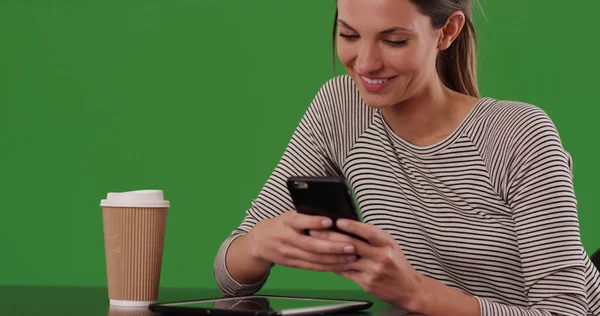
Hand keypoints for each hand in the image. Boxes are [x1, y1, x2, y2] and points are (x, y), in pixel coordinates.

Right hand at [245, 211, 358, 271]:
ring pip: (315, 259)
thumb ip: (306, 216)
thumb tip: (331, 216)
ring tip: (352, 257)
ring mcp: (290, 254)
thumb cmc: (280, 225)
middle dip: (333, 247)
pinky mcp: (294, 264)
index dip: (314, 222)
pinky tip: (341, 265)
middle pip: (312, 245)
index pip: (300, 221)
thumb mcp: (289, 215)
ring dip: (335, 260)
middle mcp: (288, 239)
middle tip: (351, 246)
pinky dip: (329, 267)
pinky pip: (313, 267)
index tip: (329, 221)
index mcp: (287, 222)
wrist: (259, 242)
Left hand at [309, 219, 423, 310]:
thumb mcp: (389, 244)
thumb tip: (351, 224)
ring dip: (328, 252)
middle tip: (315, 231)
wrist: (407, 288)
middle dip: (330, 237)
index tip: (338, 221)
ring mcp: (373, 271)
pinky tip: (324, 260)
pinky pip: (346, 272)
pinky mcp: (366, 283)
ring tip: (315, 245)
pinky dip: (334, 265)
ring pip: (346, 259)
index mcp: (386, 244)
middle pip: (352, 245)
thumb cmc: (396, 263)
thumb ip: (372, 234)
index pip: (368, 232)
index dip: (352, 226)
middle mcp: (381, 257)